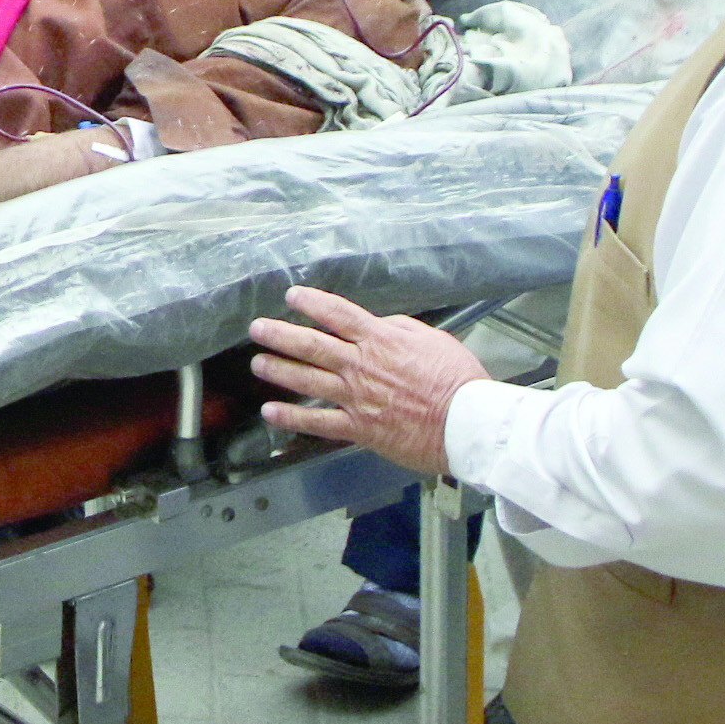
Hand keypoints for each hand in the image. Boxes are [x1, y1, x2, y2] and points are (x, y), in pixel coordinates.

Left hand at [247, 285, 490, 475]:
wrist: (467, 423)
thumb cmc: (458, 381)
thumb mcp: (432, 339)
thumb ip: (399, 328)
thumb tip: (378, 324)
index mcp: (381, 341)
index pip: (338, 314)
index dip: (312, 302)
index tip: (291, 296)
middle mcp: (362, 366)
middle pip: (312, 345)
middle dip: (280, 334)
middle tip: (257, 328)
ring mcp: (357, 397)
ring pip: (308, 380)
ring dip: (279, 370)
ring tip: (258, 363)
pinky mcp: (359, 428)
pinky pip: (318, 422)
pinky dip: (291, 417)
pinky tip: (270, 412)